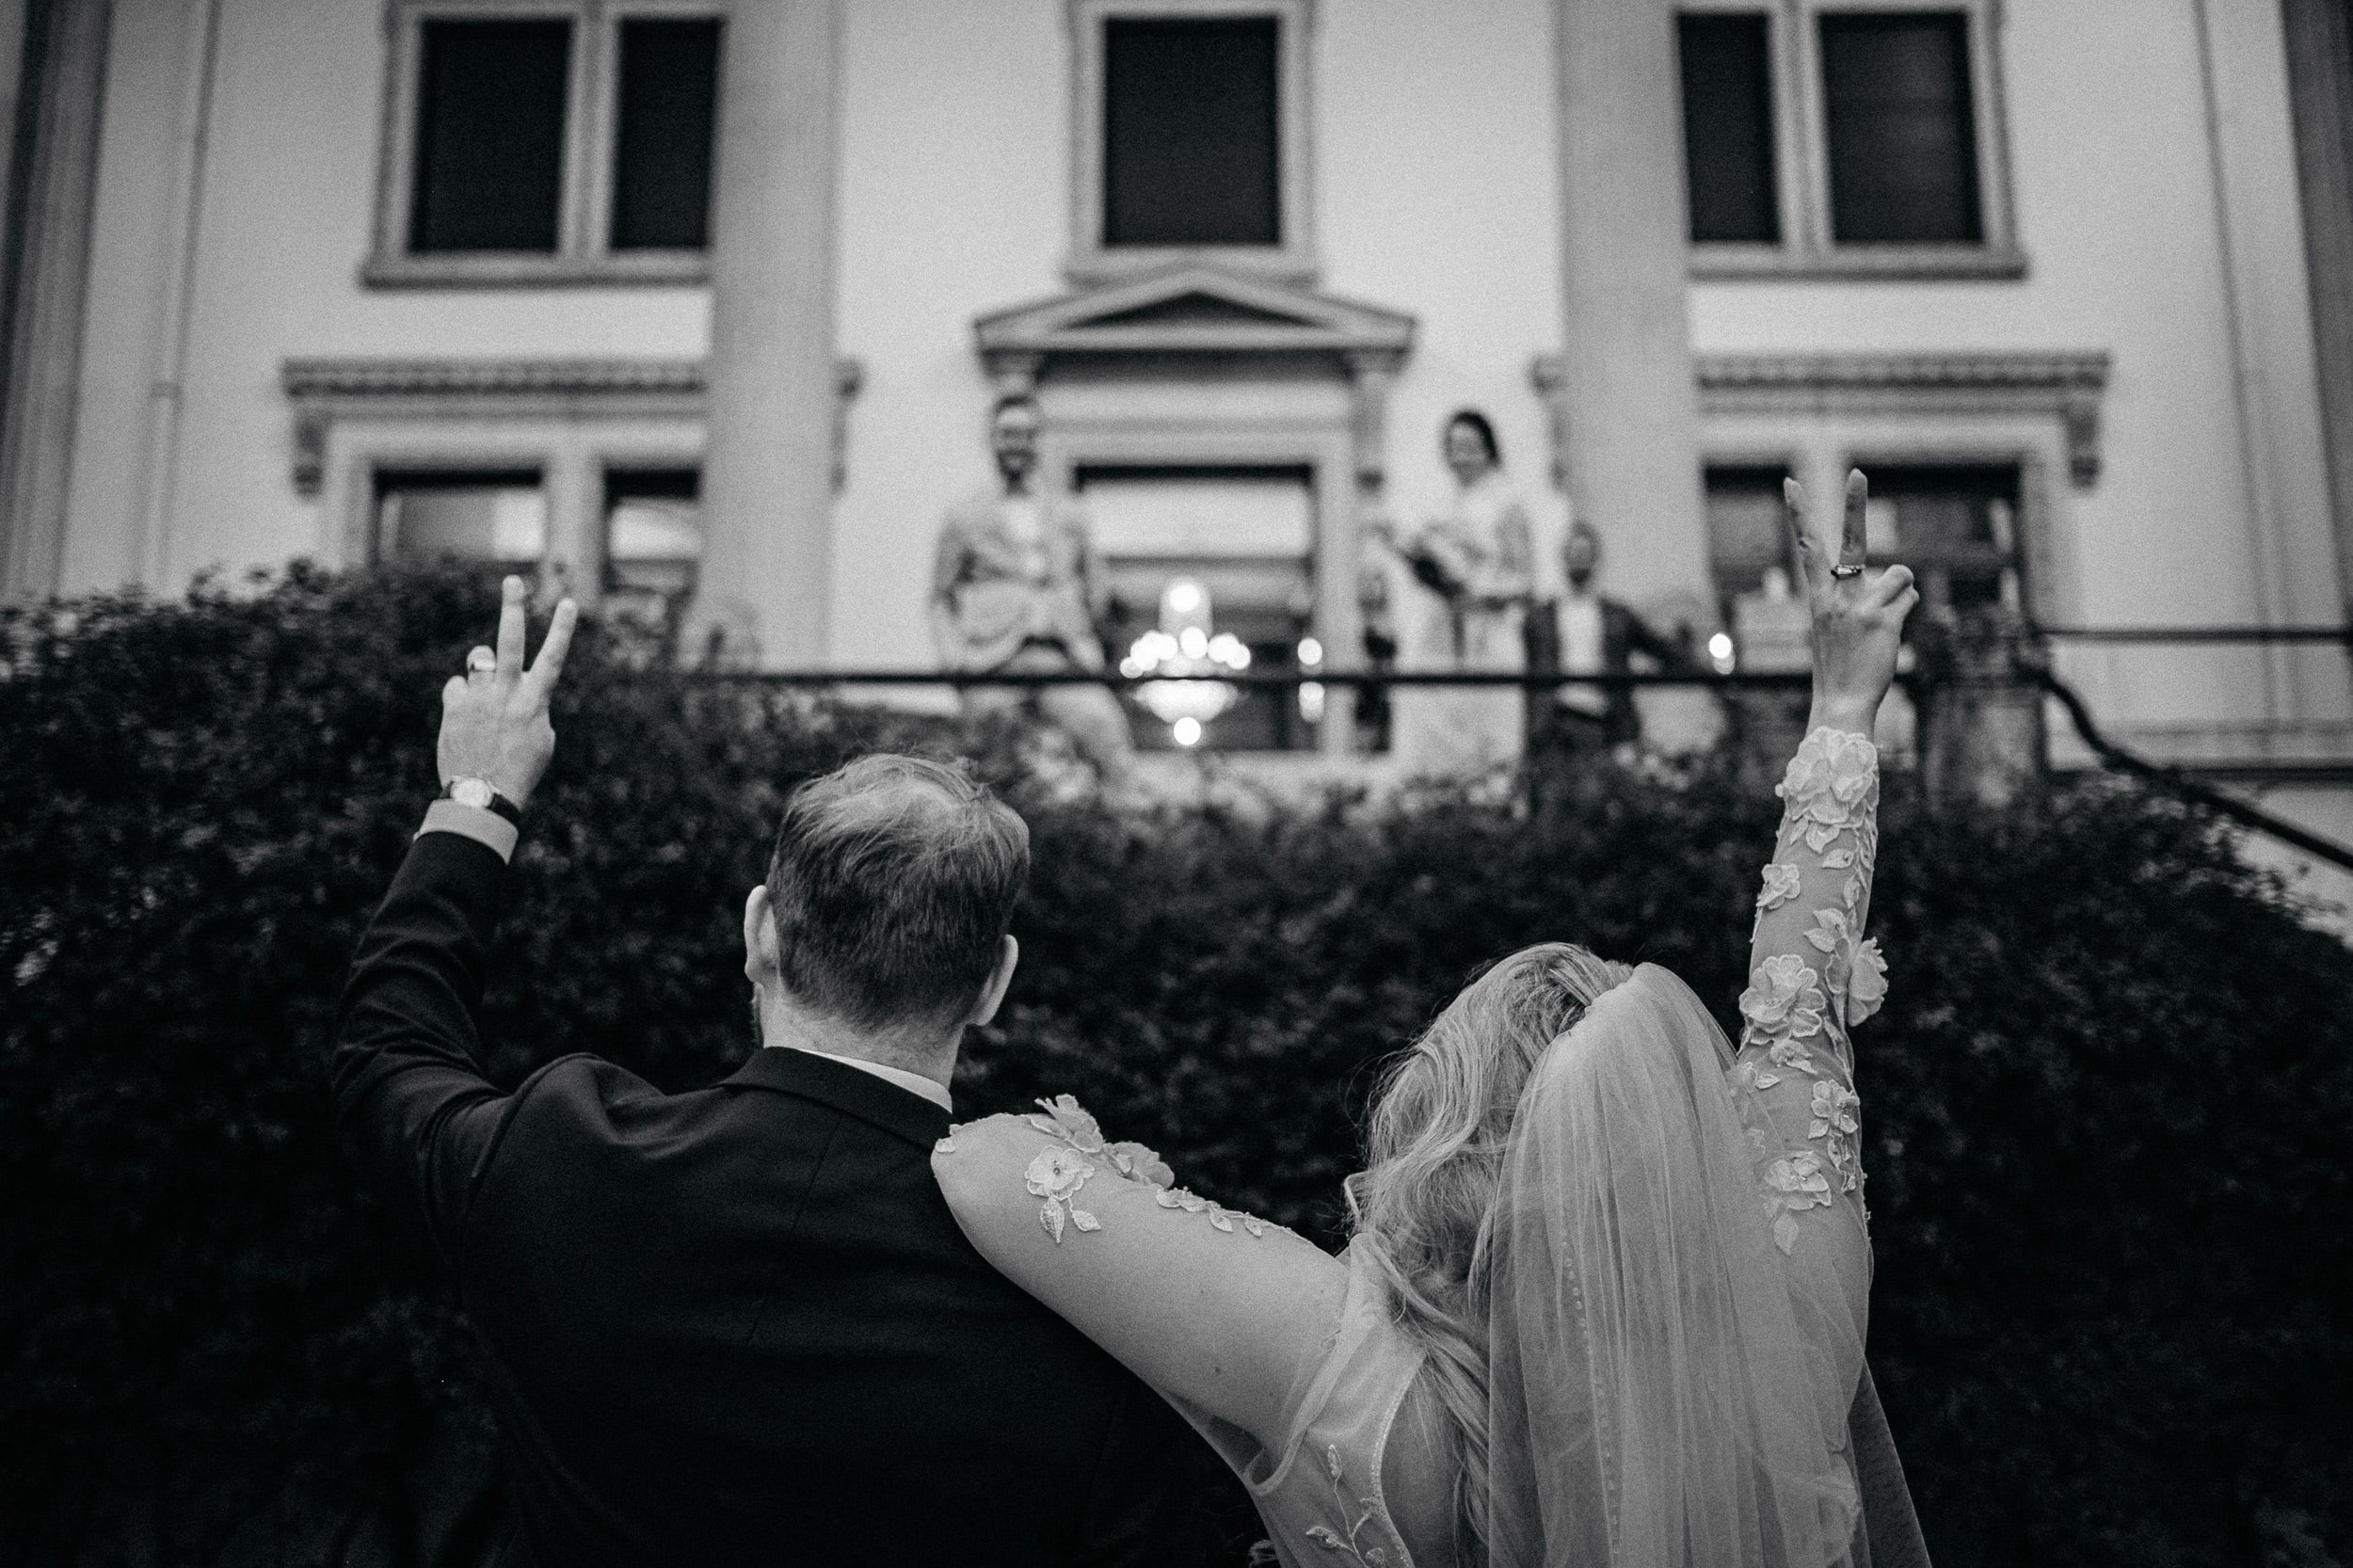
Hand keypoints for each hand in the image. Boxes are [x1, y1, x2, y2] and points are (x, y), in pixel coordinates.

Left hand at [437, 576, 578, 809]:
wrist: (482, 796)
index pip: (553, 658)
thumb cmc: (520, 771)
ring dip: (483, 670)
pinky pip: (456, 684)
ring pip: (478, 659)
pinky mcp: (453, 707)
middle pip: (509, 641)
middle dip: (513, 608)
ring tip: (486, 692)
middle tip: (513, 581)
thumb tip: (519, 689)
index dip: (562, 629)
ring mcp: (478, 698)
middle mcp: (506, 694)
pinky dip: (462, 695)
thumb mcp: (542, 741)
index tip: (568, 602)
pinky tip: (467, 715)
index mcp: (534, 702)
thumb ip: (534, 708)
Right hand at [1782, 470, 1919, 735]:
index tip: (1791, 484)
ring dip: (1900, 594)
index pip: (1807, 547)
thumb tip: (1899, 583)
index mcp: (1818, 596)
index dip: (1799, 514)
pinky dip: (1908, 609)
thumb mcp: (1833, 629)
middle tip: (1858, 472)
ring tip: (1884, 624)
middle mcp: (1836, 596)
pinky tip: (1892, 633)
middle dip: (1854, 504)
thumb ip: (1856, 600)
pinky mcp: (1883, 619)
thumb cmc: (1839, 667)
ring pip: (1898, 575)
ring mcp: (1859, 606)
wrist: (1841, 701)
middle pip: (1852, 542)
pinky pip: (1909, 597)